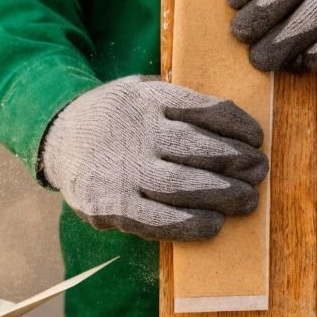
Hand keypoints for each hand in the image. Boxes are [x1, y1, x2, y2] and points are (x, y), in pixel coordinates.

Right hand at [39, 76, 268, 240]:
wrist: (56, 137)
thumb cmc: (116, 119)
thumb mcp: (142, 92)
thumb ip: (180, 105)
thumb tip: (236, 129)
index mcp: (146, 99)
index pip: (202, 109)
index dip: (236, 126)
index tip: (256, 138)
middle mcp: (133, 132)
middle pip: (195, 148)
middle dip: (236, 162)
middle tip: (260, 170)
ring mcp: (120, 170)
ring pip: (180, 185)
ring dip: (221, 194)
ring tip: (247, 199)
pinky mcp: (108, 205)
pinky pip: (155, 220)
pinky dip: (188, 224)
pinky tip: (213, 224)